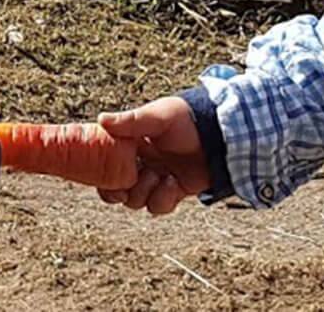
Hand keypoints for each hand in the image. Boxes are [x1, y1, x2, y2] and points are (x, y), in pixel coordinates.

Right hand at [94, 96, 212, 215]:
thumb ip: (131, 121)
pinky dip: (162, 198)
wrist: (222, 136)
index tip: (106, 173)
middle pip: (116, 189)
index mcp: (132, 144)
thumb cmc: (189, 119)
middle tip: (130, 181)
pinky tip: (173, 183)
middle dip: (119, 190)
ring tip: (159, 175)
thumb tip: (101, 119)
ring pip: (135, 200)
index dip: (102, 172)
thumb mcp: (159, 117)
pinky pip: (157, 206)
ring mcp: (156, 179)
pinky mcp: (172, 192)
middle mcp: (141, 163)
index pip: (106, 163)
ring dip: (144, 191)